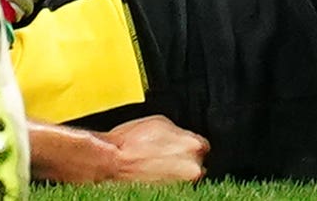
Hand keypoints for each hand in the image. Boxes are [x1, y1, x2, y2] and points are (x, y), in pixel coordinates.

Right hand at [94, 117, 208, 182]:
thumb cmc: (130, 142)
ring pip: (187, 178)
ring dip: (178, 173)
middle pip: (198, 163)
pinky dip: (169, 184)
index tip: (184, 146)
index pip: (204, 146)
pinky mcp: (172, 195)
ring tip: (160, 167)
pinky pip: (176, 188)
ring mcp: (182, 185)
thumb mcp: (160, 123)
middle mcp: (192, 167)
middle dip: (186, 160)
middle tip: (168, 156)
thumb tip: (184, 137)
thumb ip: (179, 132)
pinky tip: (156, 177)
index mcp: (193, 145)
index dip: (191, 145)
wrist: (112, 161)